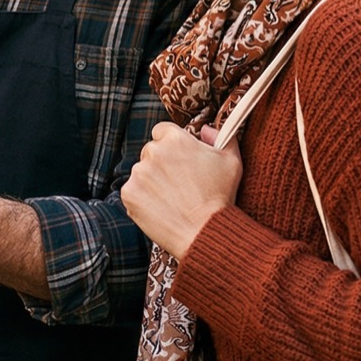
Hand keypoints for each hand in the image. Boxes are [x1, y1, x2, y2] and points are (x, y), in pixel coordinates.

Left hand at [122, 122, 240, 257]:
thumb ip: (220, 137)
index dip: (170, 144)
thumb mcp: (231, 161)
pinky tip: (161, 208)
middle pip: (150, 151)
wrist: (204, 232)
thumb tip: (205, 128)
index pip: (162, 131)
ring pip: (141, 171)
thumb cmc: (220, 197)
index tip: (178, 158)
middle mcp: (153, 151)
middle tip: (178, 183)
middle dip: (161, 162)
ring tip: (172, 198)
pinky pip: (133, 190)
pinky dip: (143, 198)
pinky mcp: (128, 193)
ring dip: (151, 181)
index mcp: (175, 139)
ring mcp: (138, 173)